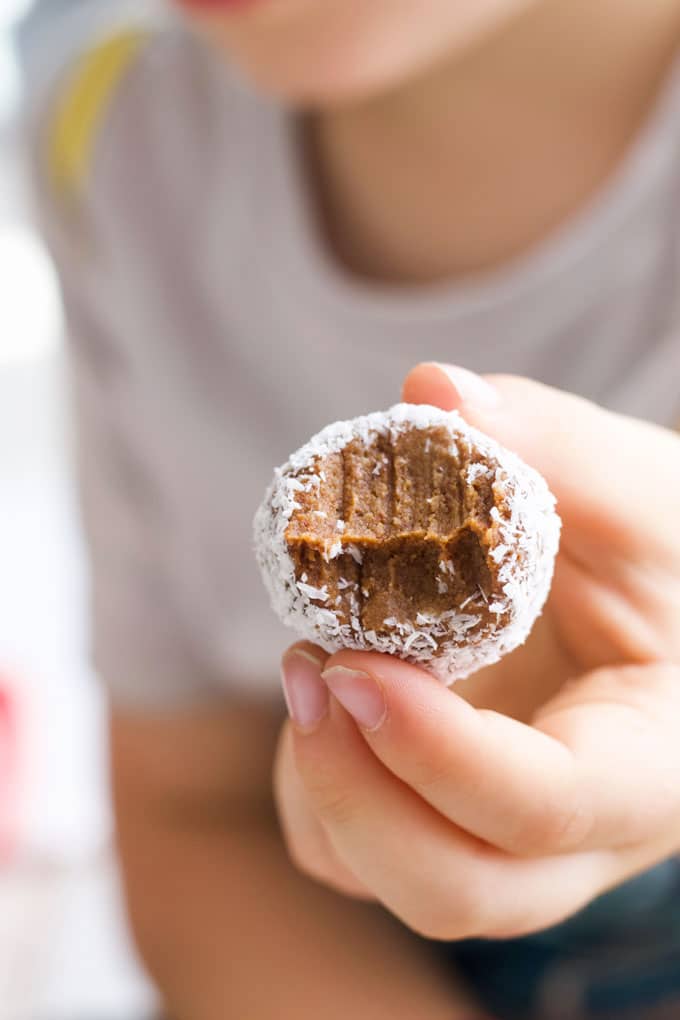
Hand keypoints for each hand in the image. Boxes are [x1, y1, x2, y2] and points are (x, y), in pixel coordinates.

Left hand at [273, 364, 679, 939]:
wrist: (658, 603)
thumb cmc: (668, 553)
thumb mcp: (640, 490)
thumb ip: (552, 440)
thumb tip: (433, 390)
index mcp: (651, 767)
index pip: (547, 806)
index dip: (438, 751)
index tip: (350, 659)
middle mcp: (582, 835)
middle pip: (457, 890)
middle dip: (356, 793)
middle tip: (307, 664)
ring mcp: (514, 841)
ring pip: (393, 883)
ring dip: (326, 788)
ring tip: (310, 661)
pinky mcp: (458, 821)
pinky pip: (364, 854)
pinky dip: (323, 791)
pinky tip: (333, 692)